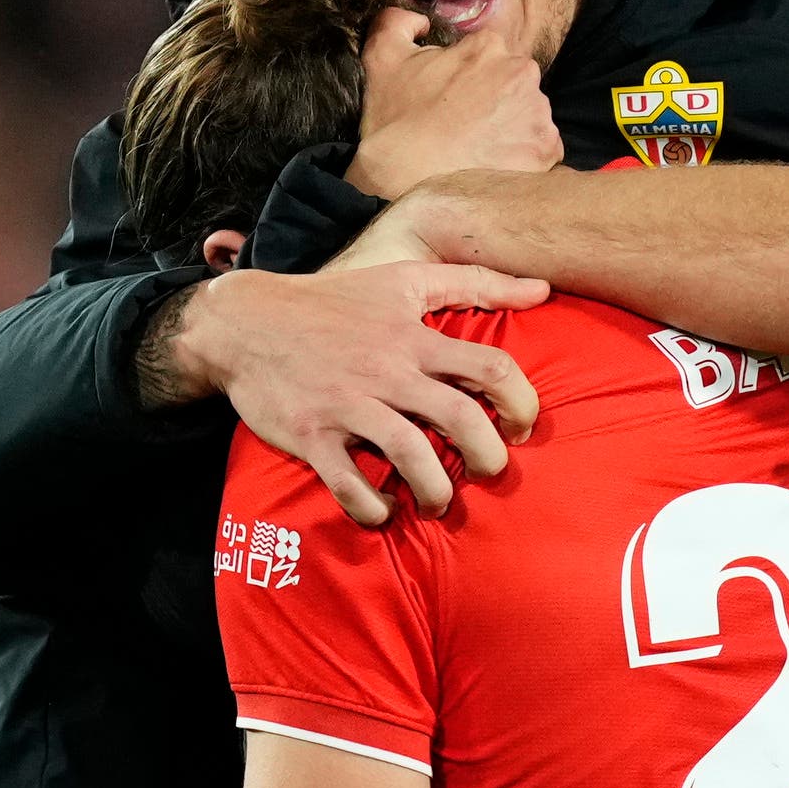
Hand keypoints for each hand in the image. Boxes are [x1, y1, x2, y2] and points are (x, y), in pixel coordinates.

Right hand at [168, 263, 548, 525]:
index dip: (522, 402)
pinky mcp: (310, 435)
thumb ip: (477, 283)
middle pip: (461, 419)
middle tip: (488, 473)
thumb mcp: (404, 280)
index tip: (520, 426)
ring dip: (437, 491)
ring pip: (411, 455)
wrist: (245, 322)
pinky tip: (386, 507)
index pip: (491, 368)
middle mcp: (386, 371)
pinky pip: (349, 483)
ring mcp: (347, 405)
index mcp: (413, 337)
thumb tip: (543, 288)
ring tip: (439, 503)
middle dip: (489, 458)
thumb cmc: (334, 303)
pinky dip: (374, 507)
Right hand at [348, 11, 558, 196]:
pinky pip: (543, 151)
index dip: (474, 83)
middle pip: (516, 87)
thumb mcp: (382, 57)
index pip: (493, 59)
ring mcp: (538, 112)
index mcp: (490, 46)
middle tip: (468, 130)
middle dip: (498, 105)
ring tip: (480, 152)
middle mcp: (522, 72)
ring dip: (512, 131)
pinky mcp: (546, 149)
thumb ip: (399, 22)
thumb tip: (421, 21)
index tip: (457, 104)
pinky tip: (495, 167)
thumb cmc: (392, 119)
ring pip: (531, 118)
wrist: (401, 176)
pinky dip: (524, 159)